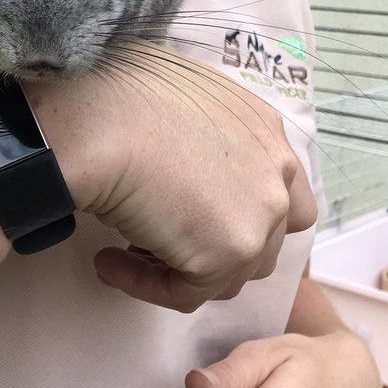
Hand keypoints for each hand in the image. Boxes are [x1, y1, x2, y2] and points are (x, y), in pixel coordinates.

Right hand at [30, 42, 316, 311]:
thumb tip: (173, 157)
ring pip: (227, 273)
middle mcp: (276, 173)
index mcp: (265, 131)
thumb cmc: (120, 95)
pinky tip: (107, 261)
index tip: (194, 216)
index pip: (283, 193)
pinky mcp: (229, 255)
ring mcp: (260, 217)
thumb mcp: (178, 93)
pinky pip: (186, 293)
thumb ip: (199, 129)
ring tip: (126, 249)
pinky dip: (145, 284)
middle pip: (261, 240)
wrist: (104, 123)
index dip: (242, 213)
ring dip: (179, 267)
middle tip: (158, 236)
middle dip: (213, 246)